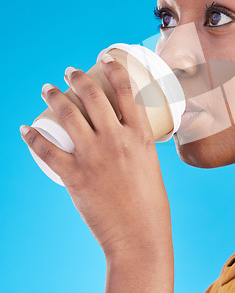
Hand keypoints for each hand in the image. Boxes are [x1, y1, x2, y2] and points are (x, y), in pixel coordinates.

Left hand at [20, 54, 172, 259]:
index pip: (127, 91)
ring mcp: (94, 157)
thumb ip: (137, 147)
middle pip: (93, 97)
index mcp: (141, 136)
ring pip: (68, 116)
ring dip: (53, 97)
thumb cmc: (151, 202)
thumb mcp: (151, 164)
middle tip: (70, 71)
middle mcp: (117, 140)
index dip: (114, 69)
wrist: (139, 234)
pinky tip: (26, 128)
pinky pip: (46, 151)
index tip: (104, 58)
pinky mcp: (74, 177)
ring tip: (47, 88)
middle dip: (78, 78)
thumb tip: (126, 136)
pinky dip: (32, 137)